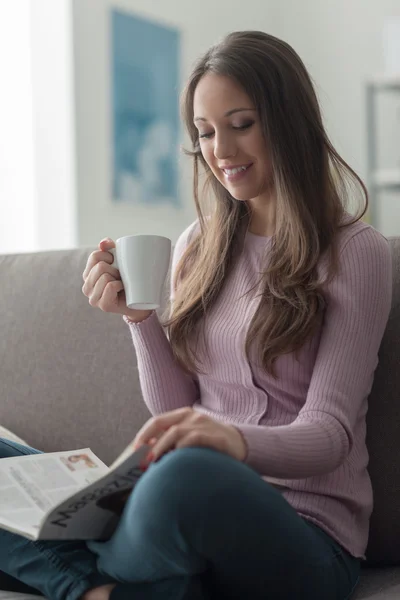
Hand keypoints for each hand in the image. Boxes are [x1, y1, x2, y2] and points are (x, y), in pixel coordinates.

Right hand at [82, 238, 152, 322]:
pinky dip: (119, 285)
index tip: (115, 264)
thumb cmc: (127, 281)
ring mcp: (93, 298)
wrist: (140, 302)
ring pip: (105, 276)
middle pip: (100, 266)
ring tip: (121, 285)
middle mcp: (86, 287)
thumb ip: (109, 248)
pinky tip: (121, 290)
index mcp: (87, 274)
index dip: (109, 256)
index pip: (95, 256)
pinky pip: (110, 286)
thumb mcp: (118, 262)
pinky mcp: (103, 305)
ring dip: (118, 278)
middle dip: (114, 269)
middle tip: (120, 277)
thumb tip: (104, 243)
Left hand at [133, 408, 247, 465]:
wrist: (241, 444)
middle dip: (149, 444)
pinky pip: (194, 439)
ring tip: (155, 463)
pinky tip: (177, 460)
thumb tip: (147, 455)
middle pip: (163, 425)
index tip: (133, 452)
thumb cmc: (210, 444)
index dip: (143, 436)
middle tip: (141, 462)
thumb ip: (171, 442)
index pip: (157, 421)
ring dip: (162, 448)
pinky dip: (182, 449)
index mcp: (184, 415)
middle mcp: (193, 416)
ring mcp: (205, 424)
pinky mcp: (216, 437)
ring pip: (176, 432)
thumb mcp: (189, 439)